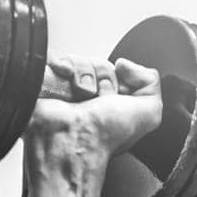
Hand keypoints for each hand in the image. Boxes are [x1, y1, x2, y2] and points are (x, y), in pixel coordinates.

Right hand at [27, 55, 163, 159]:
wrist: (71, 140)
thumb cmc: (105, 135)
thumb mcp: (148, 115)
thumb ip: (152, 86)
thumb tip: (127, 64)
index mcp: (111, 108)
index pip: (119, 74)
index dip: (122, 81)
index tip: (118, 97)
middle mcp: (89, 101)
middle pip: (99, 64)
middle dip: (104, 77)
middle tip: (98, 100)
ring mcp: (65, 91)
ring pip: (78, 60)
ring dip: (84, 73)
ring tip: (81, 95)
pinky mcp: (43, 82)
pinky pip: (53, 56)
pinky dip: (61, 63)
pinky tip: (64, 76)